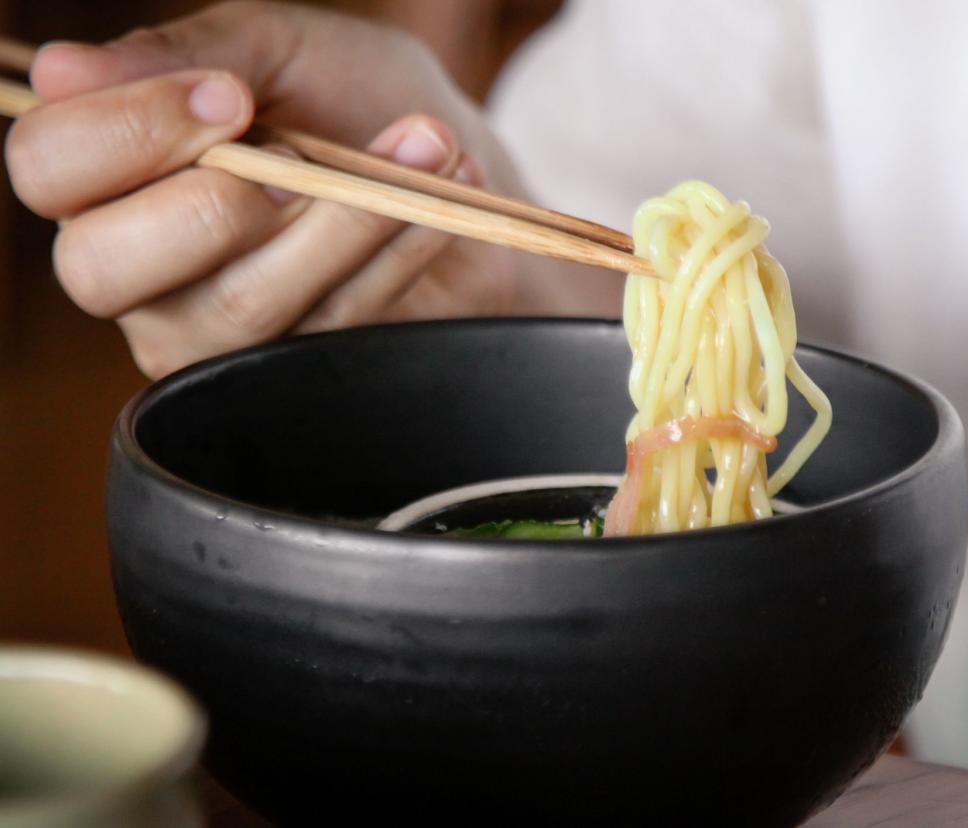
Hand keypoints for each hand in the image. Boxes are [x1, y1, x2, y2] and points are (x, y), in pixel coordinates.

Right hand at [6, 1, 616, 377]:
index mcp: (111, 171)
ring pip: (242, 305)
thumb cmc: (358, 101)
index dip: (125, 132)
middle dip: (217, 205)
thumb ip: (191, 53)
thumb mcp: (282, 49)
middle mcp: (141, 267)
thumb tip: (58, 70)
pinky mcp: (296, 376)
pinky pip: (330, 330)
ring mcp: (214, 335)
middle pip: (102, 267)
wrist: (462, 171)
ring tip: (422, 148)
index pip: (48, 167)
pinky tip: (439, 204)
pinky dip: (395, 254)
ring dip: (344, 220)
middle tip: (299, 157)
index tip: (229, 98)